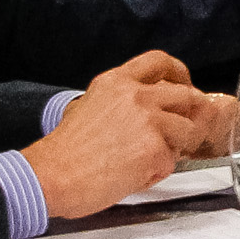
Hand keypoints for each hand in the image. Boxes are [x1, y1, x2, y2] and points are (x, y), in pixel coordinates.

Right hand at [22, 52, 236, 217]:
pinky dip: (157, 172)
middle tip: (179, 133)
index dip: (179, 73)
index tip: (185, 84)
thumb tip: (143, 109)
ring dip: (175, 148)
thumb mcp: (86, 106)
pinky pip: (172, 162)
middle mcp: (136, 96)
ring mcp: (149, 121)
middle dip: (189, 117)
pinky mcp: (155, 149)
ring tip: (146, 160)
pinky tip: (133, 175)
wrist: (50, 177)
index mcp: (117, 82)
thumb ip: (119, 102)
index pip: (160, 62)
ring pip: (189, 130)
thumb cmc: (63, 152)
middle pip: (187, 97)